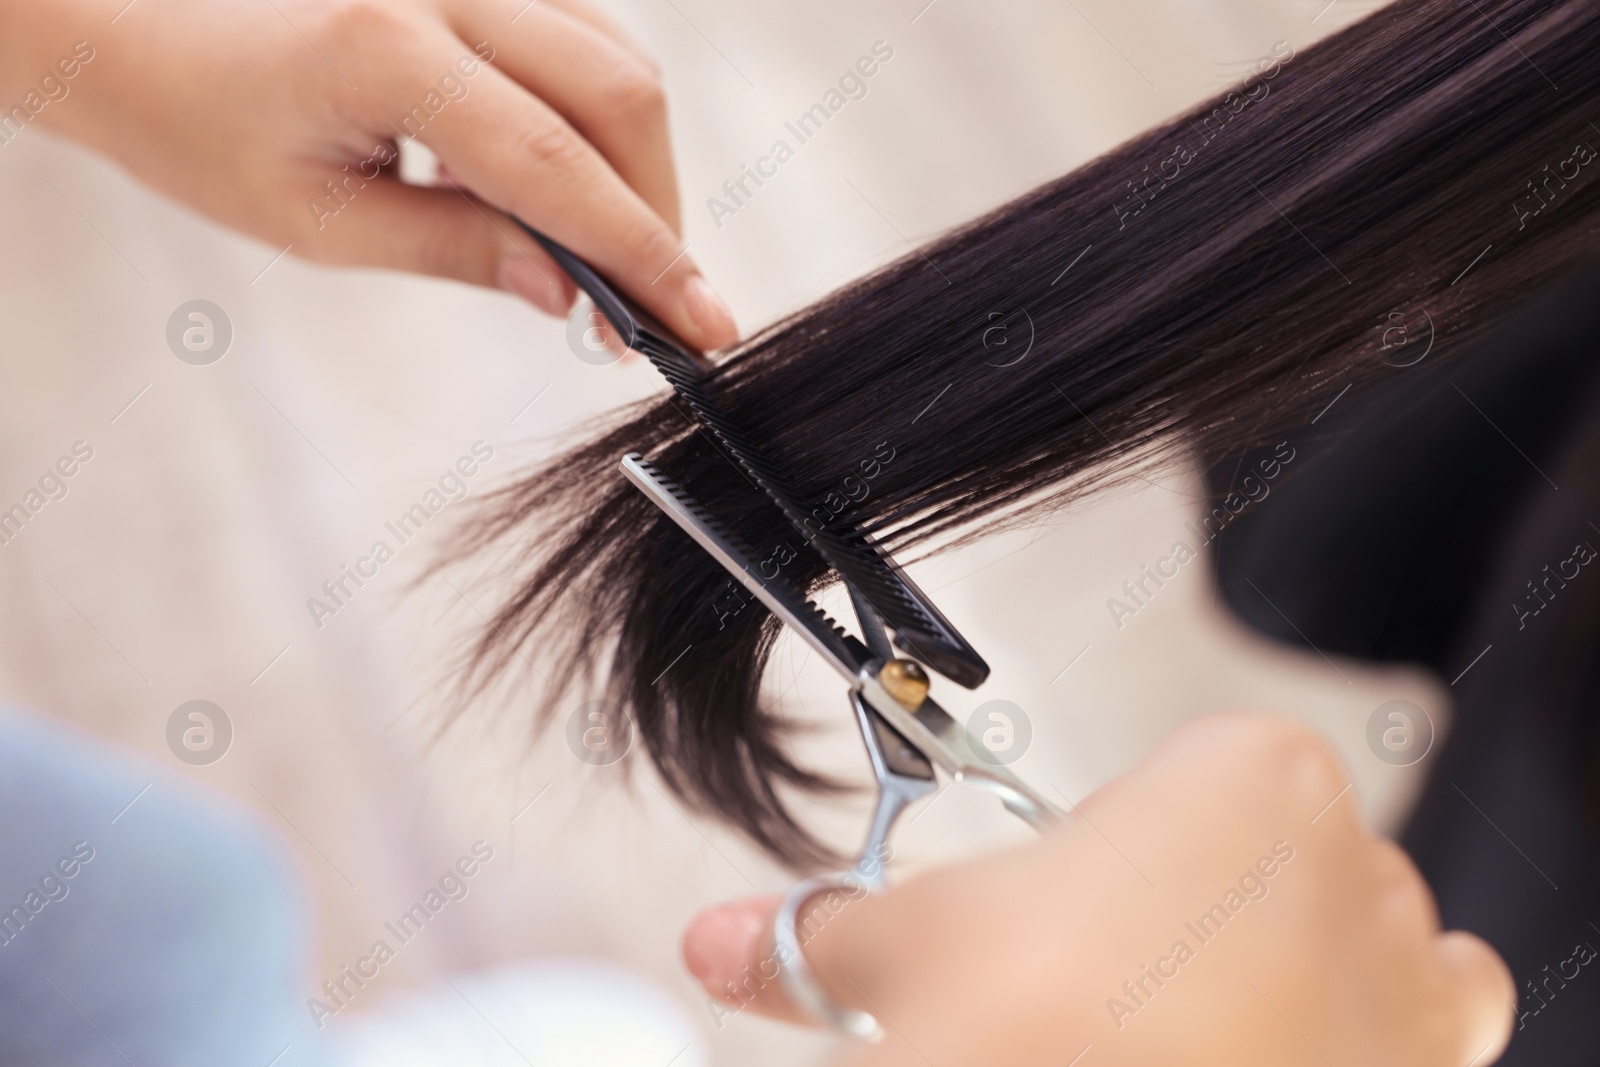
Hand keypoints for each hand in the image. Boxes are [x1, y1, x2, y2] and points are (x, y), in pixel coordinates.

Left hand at [0, 0, 737, 347]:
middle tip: (655, 312)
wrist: (140, 31)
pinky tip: (562, 187)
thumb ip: (456, 248)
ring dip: (638, 170)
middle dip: (657, 213)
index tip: (701, 327)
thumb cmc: (205, 128)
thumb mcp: (319, 223)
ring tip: (607, 259)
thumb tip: (570, 293)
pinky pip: (587, 42)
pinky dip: (603, 126)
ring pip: (618, 62)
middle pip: (620, 94)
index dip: (643, 253)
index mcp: (390, 51)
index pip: (557, 163)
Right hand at [683, 714, 1515, 1065]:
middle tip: (1091, 987)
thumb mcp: (904, 960)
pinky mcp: (1430, 1063)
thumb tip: (730, 941)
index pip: (1168, 778)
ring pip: (1347, 928)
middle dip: (1176, 911)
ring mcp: (1400, 966)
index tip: (1055, 913)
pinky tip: (1264, 1051)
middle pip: (1253, 855)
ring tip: (1170, 1025)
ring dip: (1278, 962)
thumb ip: (818, 936)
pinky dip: (1365, 1030)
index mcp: (1239, 775)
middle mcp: (1346, 856)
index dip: (1099, 850)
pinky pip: (1430, 1014)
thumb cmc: (1034, 1041)